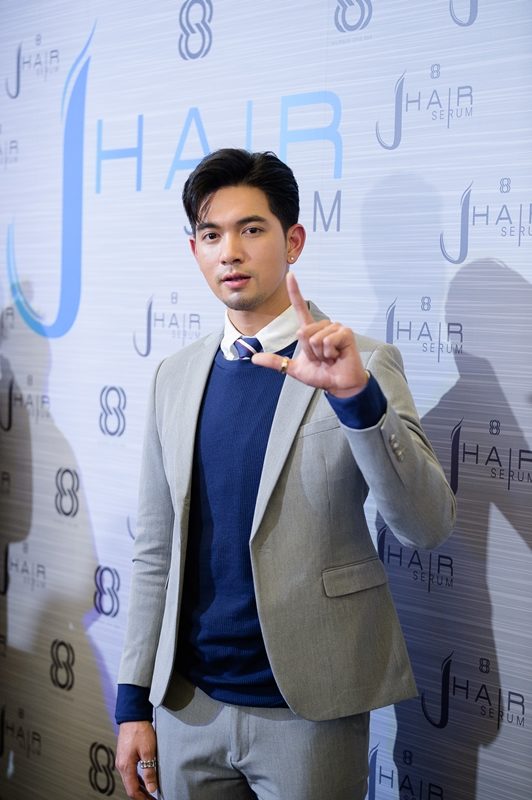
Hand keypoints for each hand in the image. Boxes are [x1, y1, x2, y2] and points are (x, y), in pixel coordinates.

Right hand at [116, 721, 157, 798]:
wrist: (133, 716)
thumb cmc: (140, 731)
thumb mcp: (148, 751)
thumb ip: (150, 771)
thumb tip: (152, 788)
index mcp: (126, 766)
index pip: (133, 790)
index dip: (143, 799)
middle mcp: (121, 765)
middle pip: (130, 787)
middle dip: (141, 796)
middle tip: (152, 799)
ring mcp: (121, 761)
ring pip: (129, 781)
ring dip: (139, 788)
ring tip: (150, 793)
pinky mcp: (124, 756)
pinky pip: (129, 773)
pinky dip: (137, 779)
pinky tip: (144, 780)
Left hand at [252, 272, 367, 397]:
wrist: (339, 385)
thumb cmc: (321, 375)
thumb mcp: (294, 368)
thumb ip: (275, 362)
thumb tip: (254, 358)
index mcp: (311, 330)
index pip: (300, 308)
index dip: (295, 291)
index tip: (290, 276)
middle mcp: (323, 326)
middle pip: (302, 332)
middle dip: (308, 351)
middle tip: (320, 359)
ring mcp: (335, 328)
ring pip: (314, 338)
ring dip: (319, 354)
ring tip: (329, 358)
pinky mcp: (345, 333)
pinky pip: (327, 341)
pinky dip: (329, 353)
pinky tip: (336, 356)